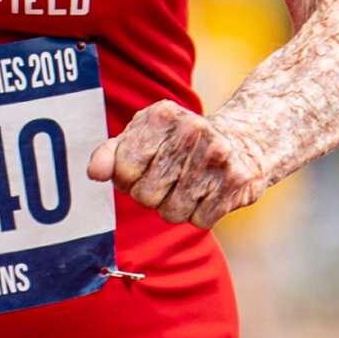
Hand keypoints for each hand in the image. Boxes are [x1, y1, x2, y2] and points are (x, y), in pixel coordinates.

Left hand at [88, 100, 267, 229]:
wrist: (244, 141)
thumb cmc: (179, 143)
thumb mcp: (144, 136)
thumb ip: (113, 154)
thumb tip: (94, 172)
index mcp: (162, 116)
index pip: (123, 169)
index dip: (127, 178)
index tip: (143, 169)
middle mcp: (192, 131)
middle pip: (145, 195)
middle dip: (152, 195)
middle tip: (170, 178)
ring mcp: (216, 156)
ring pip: (172, 213)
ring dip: (176, 207)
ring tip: (190, 184)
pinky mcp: (237, 181)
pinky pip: (201, 221)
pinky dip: (201, 214)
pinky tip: (209, 192)